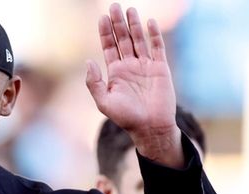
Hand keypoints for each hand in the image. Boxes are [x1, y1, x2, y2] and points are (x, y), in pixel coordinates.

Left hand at [85, 3, 182, 167]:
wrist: (150, 127)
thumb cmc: (126, 118)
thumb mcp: (104, 102)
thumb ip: (94, 83)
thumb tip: (88, 62)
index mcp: (115, 72)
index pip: (109, 47)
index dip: (105, 32)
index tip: (102, 17)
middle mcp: (130, 66)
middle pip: (123, 39)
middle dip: (118, 23)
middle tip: (114, 6)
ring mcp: (145, 66)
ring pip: (138, 40)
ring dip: (134, 25)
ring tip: (129, 10)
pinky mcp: (160, 68)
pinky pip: (157, 48)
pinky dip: (153, 35)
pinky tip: (149, 22)